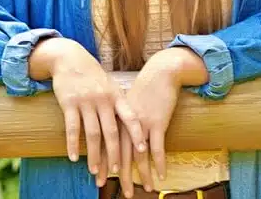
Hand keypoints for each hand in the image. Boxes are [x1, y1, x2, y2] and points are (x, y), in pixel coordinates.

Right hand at [29, 38, 145, 185]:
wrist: (70, 58)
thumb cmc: (93, 75)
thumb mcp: (110, 85)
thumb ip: (120, 103)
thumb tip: (134, 122)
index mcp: (116, 96)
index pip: (130, 117)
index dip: (137, 134)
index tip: (143, 151)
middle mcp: (103, 99)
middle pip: (111, 131)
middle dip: (114, 154)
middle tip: (115, 171)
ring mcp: (86, 101)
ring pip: (92, 133)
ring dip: (93, 154)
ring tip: (94, 170)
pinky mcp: (69, 103)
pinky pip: (72, 127)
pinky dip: (73, 144)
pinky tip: (73, 157)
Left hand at [118, 47, 206, 196]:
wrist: (160, 73)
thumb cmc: (144, 89)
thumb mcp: (126, 103)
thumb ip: (118, 118)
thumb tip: (113, 135)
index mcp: (115, 119)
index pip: (106, 146)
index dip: (103, 164)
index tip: (98, 179)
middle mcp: (125, 124)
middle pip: (120, 155)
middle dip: (118, 175)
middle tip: (119, 192)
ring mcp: (141, 124)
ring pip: (138, 156)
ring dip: (142, 175)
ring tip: (145, 189)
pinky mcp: (157, 123)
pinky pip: (157, 149)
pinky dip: (159, 164)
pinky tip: (161, 176)